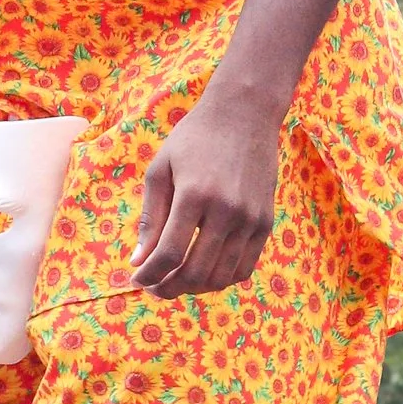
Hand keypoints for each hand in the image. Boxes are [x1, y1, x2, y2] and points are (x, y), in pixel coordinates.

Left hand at [131, 84, 279, 296]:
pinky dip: (222, 279)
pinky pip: (245, 267)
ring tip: (175, 282)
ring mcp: (251, 219)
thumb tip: (138, 260)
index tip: (136, 279)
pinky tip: (203, 274)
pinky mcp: (266, 223)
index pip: (169, 253)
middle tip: (153, 287)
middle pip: (195, 271)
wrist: (244, 115)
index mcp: (194, 195)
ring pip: (221, 276)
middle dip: (168, 287)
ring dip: (194, 288)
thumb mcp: (161, 169)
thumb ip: (149, 217)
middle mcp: (227, 211)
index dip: (150, 275)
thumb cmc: (194, 138)